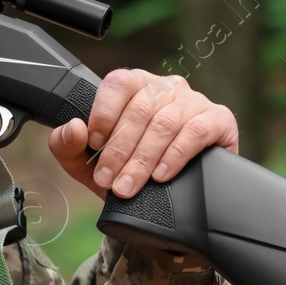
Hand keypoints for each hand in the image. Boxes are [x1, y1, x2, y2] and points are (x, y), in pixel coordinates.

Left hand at [47, 68, 237, 198]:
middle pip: (140, 109)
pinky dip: (174, 155)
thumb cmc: (126, 170)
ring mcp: (193, 101)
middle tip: (108, 180)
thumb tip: (74, 127)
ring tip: (128, 186)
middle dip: (120, 150)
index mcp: (135, 85)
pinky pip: (195, 132)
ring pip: (165, 123)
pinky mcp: (218, 119)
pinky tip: (161, 175)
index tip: (93, 144)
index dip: (104, 113)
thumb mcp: (87, 163)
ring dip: (143, 159)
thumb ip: (67, 145)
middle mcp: (165, 86)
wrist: (167, 202)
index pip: (118, 83)